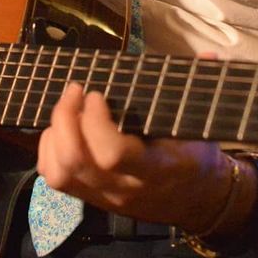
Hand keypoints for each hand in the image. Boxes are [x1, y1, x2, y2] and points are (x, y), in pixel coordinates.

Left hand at [36, 83, 231, 230]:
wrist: (198, 202)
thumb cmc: (196, 156)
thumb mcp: (204, 126)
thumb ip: (201, 90)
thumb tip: (210, 56)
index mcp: (155, 168)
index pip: (113, 154)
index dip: (95, 122)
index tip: (97, 93)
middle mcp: (125, 186)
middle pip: (77, 161)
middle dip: (65, 119)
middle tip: (75, 90)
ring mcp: (105, 196)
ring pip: (61, 173)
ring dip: (55, 133)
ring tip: (67, 108)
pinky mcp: (91, 198)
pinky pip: (56, 179)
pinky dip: (48, 150)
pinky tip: (61, 129)